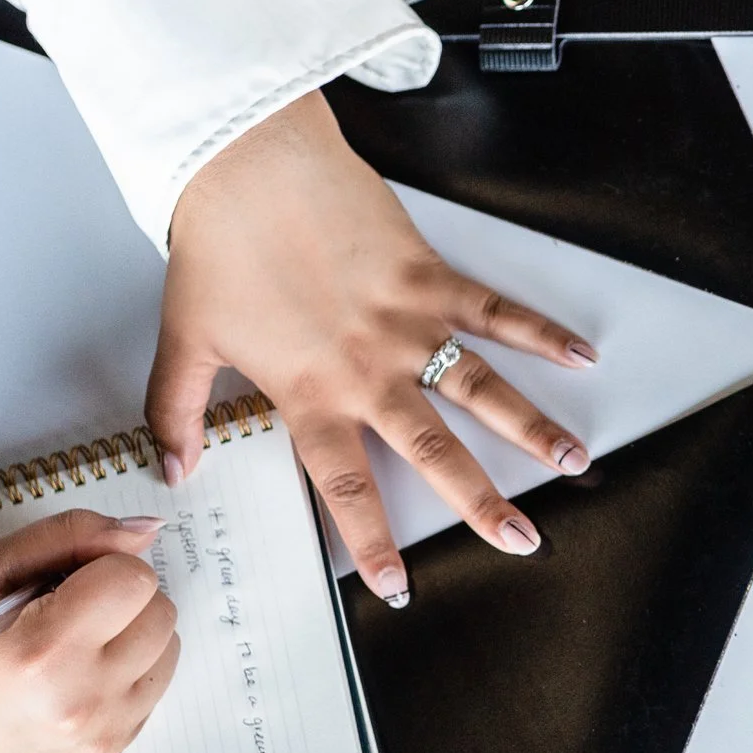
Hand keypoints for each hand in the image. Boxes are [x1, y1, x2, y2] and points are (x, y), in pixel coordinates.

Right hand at [0, 511, 177, 752]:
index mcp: (44, 650)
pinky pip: (153, 689)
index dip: (102, 568)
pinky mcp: (108, 751)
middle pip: (159, 612)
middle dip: (120, 599)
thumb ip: (71, 536)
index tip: (64, 581)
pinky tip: (75, 676)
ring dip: (131, 636)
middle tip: (64, 611)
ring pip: (166, 650)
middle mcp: (81, 699)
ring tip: (70, 645)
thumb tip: (144, 531)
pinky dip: (127, 673)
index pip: (135, 579)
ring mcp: (99, 732)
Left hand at [154, 92, 596, 606]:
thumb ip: (179, 413)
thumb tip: (172, 468)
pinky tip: (580, 356)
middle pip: (437, 452)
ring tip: (572, 462)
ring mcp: (408, 323)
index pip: (347, 487)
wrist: (249, 167)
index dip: (374, 542)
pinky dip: (541, 333)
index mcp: (311, 393)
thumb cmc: (219, 246)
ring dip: (532, 428)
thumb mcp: (186, 339)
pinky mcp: (431, 276)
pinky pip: (496, 311)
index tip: (400, 585)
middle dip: (482, 503)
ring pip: (483, 389)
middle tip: (521, 540)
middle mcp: (369, 369)